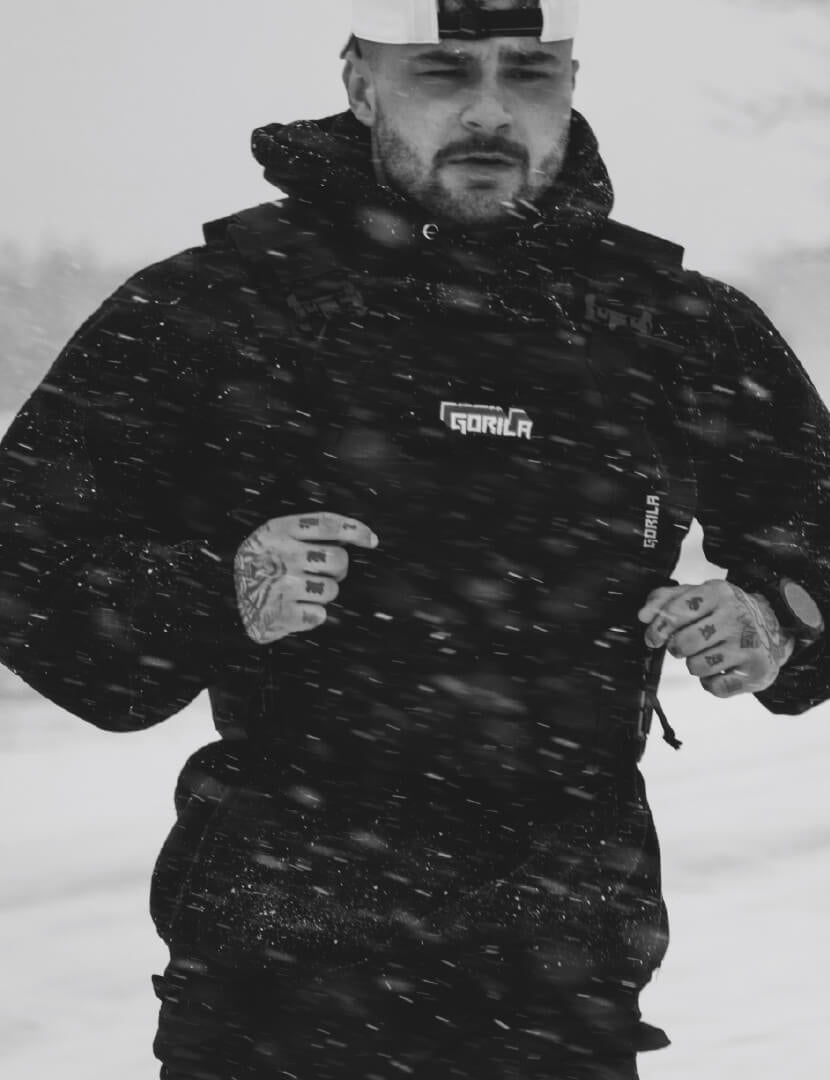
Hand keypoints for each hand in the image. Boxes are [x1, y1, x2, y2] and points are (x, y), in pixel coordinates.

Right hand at [234, 511, 378, 645]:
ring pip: (332, 590)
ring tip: (303, 593)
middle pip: (338, 559)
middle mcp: (279, 554)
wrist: (228, 603)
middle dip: (337, 570)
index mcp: (277, 530)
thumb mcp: (276, 539)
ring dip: (324, 594)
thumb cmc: (264, 566)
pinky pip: (321, 615)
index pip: (327, 524)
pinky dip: (313, 615)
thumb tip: (362, 535)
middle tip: (320, 574)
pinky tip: (296, 609)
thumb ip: (309, 533)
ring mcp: (279, 585)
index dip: (355, 530)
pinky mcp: (280, 614)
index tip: (372, 540)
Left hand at [637, 580, 795, 698]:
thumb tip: (644, 615)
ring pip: (697, 667)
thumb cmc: (727, 611)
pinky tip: (721, 669)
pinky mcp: (756, 671)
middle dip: (677, 648)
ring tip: (708, 654)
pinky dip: (711, 683)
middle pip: (685, 643)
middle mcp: (736, 618)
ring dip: (695, 664)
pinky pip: (716, 688)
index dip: (659, 627)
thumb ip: (666, 600)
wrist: (775, 625)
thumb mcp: (699, 595)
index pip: (678, 610)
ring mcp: (748, 646)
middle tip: (684, 645)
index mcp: (718, 594)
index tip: (653, 636)